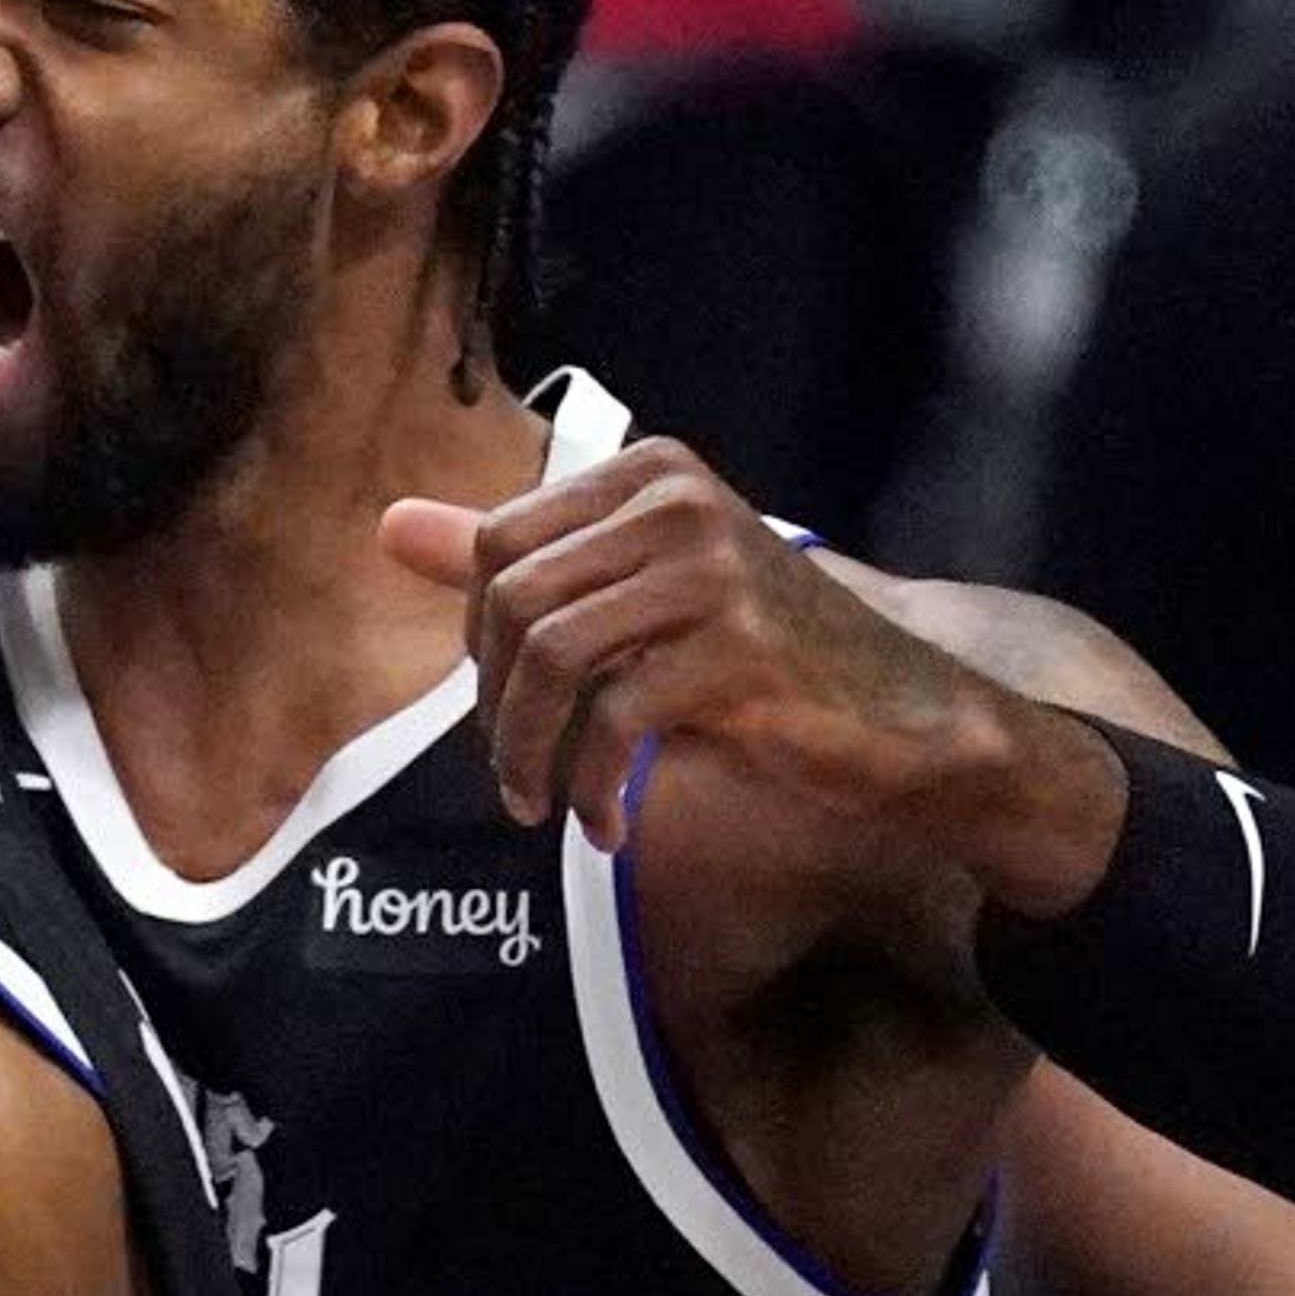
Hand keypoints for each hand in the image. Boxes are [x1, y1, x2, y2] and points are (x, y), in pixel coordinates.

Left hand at [381, 445, 1097, 893]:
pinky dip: (592, 784)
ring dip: (531, 752)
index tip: (506, 709)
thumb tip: (388, 524)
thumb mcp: (634, 595)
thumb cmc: (761, 659)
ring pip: (550, 656)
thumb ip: (518, 558)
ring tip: (545, 806)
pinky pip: (614, 718)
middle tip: (518, 772)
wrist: (906, 720)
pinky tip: (609, 823)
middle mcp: (677, 500)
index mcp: (648, 472)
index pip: (499, 543)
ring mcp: (712, 568)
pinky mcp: (738, 647)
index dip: (480, 641)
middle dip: (496, 703)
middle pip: (512, 598)